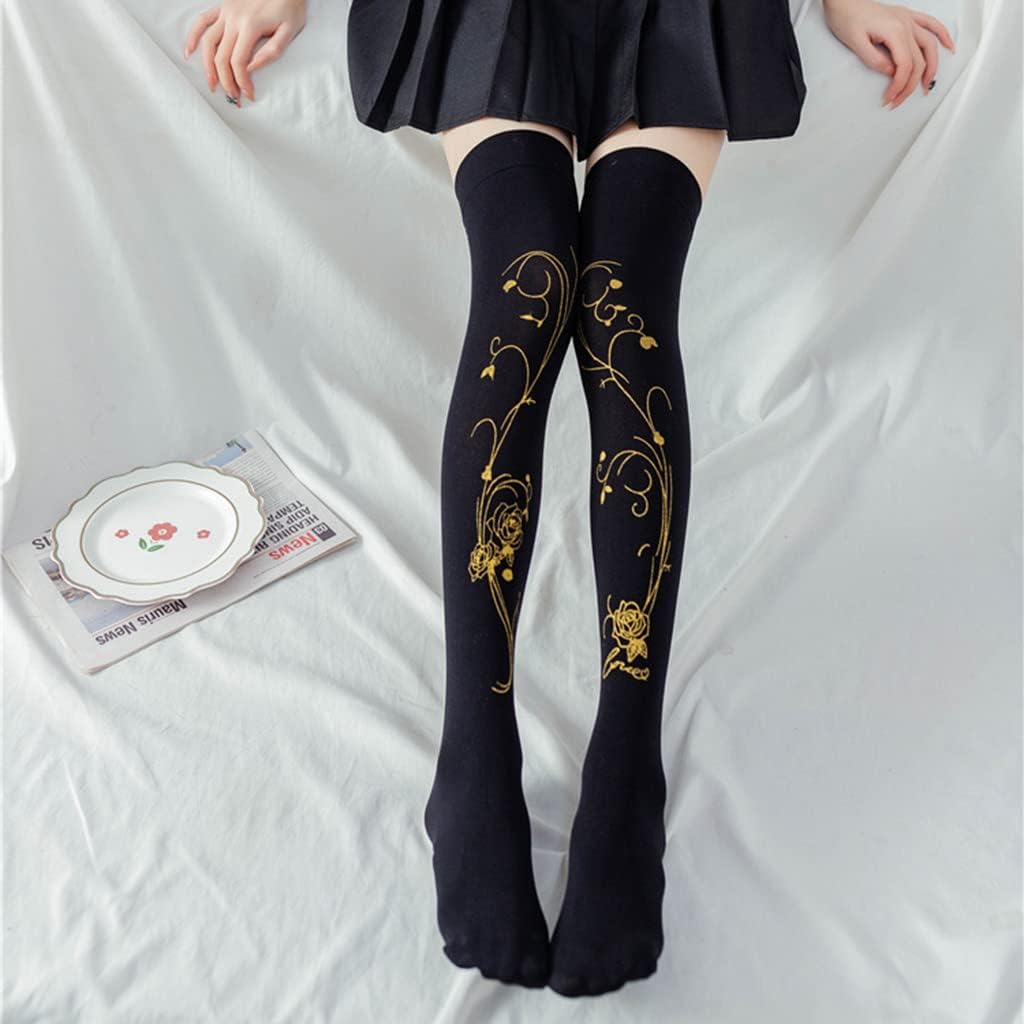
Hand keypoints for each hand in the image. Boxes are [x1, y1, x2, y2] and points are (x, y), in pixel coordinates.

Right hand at [184, 0, 305, 105]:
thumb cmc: (290, 7)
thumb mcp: (290, 30)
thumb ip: (272, 51)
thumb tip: (252, 69)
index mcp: (251, 26)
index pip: (238, 62)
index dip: (241, 83)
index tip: (249, 96)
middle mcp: (233, 19)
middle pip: (221, 56)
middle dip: (226, 81)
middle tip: (233, 98)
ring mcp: (225, 12)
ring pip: (208, 42)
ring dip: (207, 66)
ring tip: (212, 85)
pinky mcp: (222, 6)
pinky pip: (202, 21)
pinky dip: (193, 36)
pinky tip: (189, 52)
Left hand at [823, 0, 955, 108]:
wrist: (844, 1)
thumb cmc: (847, 18)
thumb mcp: (855, 43)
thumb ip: (875, 60)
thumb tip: (891, 72)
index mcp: (894, 31)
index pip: (904, 66)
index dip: (899, 86)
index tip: (890, 98)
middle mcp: (906, 24)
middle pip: (918, 60)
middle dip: (910, 85)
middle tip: (899, 100)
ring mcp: (908, 20)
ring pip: (929, 45)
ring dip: (932, 67)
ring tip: (927, 84)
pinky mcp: (907, 17)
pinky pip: (931, 24)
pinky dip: (943, 36)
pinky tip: (949, 46)